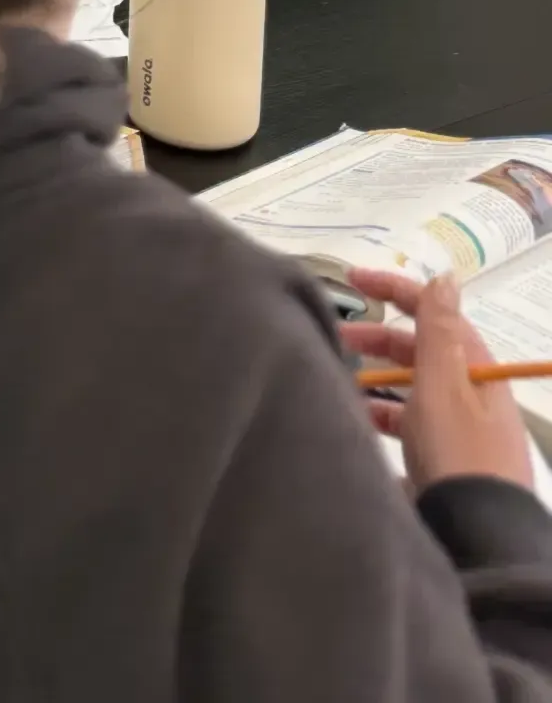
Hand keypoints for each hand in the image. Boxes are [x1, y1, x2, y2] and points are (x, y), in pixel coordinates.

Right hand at [343, 264, 534, 492]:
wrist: (480, 537)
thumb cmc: (457, 451)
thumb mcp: (443, 384)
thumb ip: (437, 330)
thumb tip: (444, 276)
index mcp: (474, 369)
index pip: (434, 312)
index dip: (393, 289)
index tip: (350, 281)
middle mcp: (470, 395)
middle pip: (420, 352)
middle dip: (376, 338)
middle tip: (334, 338)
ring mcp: (459, 430)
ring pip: (411, 390)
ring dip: (375, 379)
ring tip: (337, 385)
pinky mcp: (445, 463)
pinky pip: (408, 426)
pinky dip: (381, 416)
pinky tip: (357, 426)